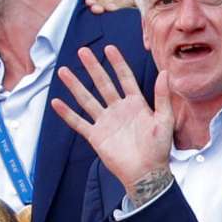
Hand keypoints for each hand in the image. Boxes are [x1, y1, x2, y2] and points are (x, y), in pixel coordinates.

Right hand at [51, 46, 172, 204]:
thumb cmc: (159, 149)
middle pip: (102, 84)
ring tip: (64, 71)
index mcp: (135, 104)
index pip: (125, 78)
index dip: (117, 63)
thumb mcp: (164, 120)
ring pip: (87, 99)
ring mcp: (105, 122)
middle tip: (83, 51)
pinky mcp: (96, 136)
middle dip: (93, 67)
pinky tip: (56, 102)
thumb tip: (165, 72)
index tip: (109, 48)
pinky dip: (67, 113)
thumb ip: (162, 96)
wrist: (146, 173)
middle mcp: (118, 109)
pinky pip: (78, 122)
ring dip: (75, 85)